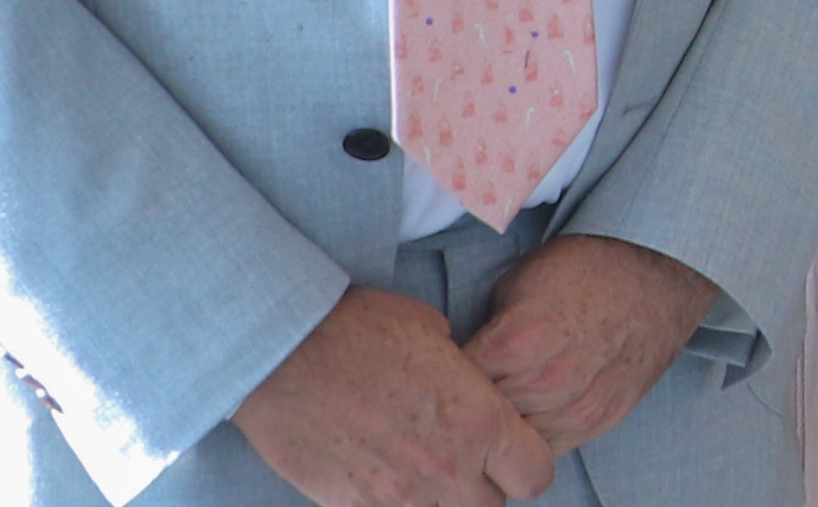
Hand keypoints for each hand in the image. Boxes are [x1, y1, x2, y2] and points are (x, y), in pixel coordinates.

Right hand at [232, 287, 552, 506]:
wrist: (282, 351)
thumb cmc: (360, 329)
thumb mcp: (436, 335)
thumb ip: (465, 376)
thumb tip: (466, 386)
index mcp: (482, 422)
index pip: (536, 475)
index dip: (523, 464)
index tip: (507, 453)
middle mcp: (448, 467)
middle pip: (490, 506)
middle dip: (480, 486)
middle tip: (457, 459)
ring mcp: (400, 493)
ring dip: (437, 498)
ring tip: (415, 467)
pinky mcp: (353, 505)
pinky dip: (391, 502)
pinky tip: (377, 473)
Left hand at [463, 233, 714, 454]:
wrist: (657, 271)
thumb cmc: (586, 269)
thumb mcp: (516, 286)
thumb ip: (487, 334)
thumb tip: (460, 364)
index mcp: (513, 344)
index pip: (451, 387)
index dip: (441, 380)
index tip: (440, 375)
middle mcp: (545, 383)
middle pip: (481, 420)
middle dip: (470, 407)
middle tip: (466, 393)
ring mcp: (577, 407)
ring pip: (516, 441)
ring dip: (505, 425)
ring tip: (502, 402)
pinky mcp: (601, 419)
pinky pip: (551, 447)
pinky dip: (536, 433)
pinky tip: (533, 410)